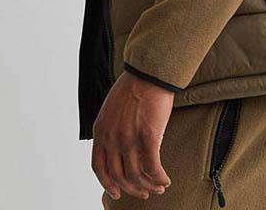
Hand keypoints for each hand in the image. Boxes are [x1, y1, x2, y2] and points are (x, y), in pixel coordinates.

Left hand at [92, 71, 173, 200]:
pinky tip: (166, 180)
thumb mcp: (111, 108)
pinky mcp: (148, 137)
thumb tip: (121, 147)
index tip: (117, 192)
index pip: (99, 167)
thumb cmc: (134, 86)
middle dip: (132, 189)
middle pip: (118, 176)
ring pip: (136, 175)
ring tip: (158, 187)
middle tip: (143, 192)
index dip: (107, 184)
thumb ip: (112, 128)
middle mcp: (111, 138)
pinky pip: (153, 168)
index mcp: (100, 130)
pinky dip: (160, 178)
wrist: (148, 73)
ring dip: (148, 185)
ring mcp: (128, 138)